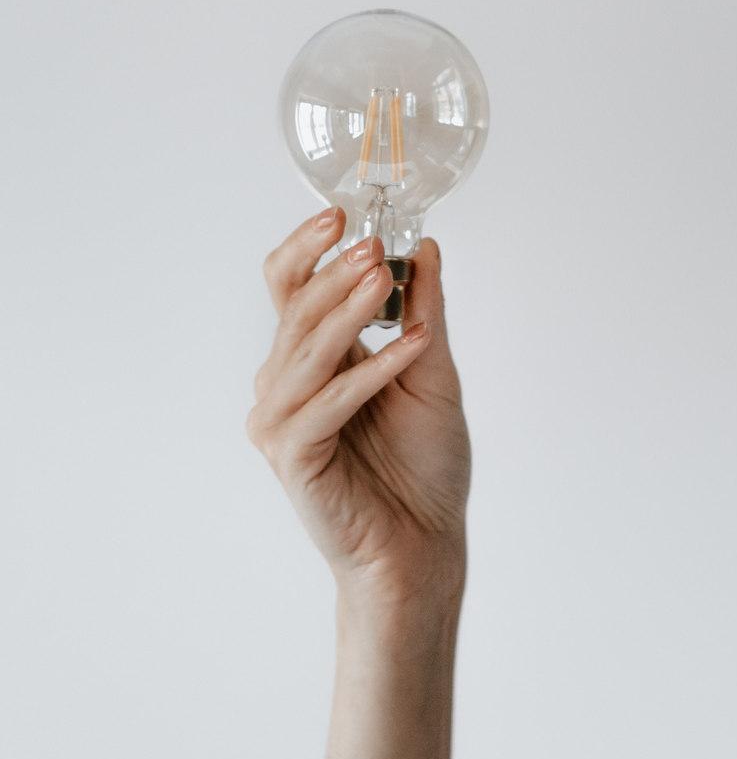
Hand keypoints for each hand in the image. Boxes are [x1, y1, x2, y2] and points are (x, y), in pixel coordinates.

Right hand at [247, 208, 470, 612]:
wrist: (425, 545)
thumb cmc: (424, 466)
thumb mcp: (432, 371)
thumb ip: (422, 311)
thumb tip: (425, 246)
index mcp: (311, 360)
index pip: (290, 287)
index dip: (307, 247)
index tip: (341, 213)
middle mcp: (285, 385)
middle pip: (294, 312)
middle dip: (334, 274)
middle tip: (373, 246)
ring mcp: (282, 422)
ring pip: (305, 351)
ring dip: (347, 312)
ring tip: (385, 281)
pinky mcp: (293, 457)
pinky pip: (325, 403)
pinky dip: (369, 373)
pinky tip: (410, 349)